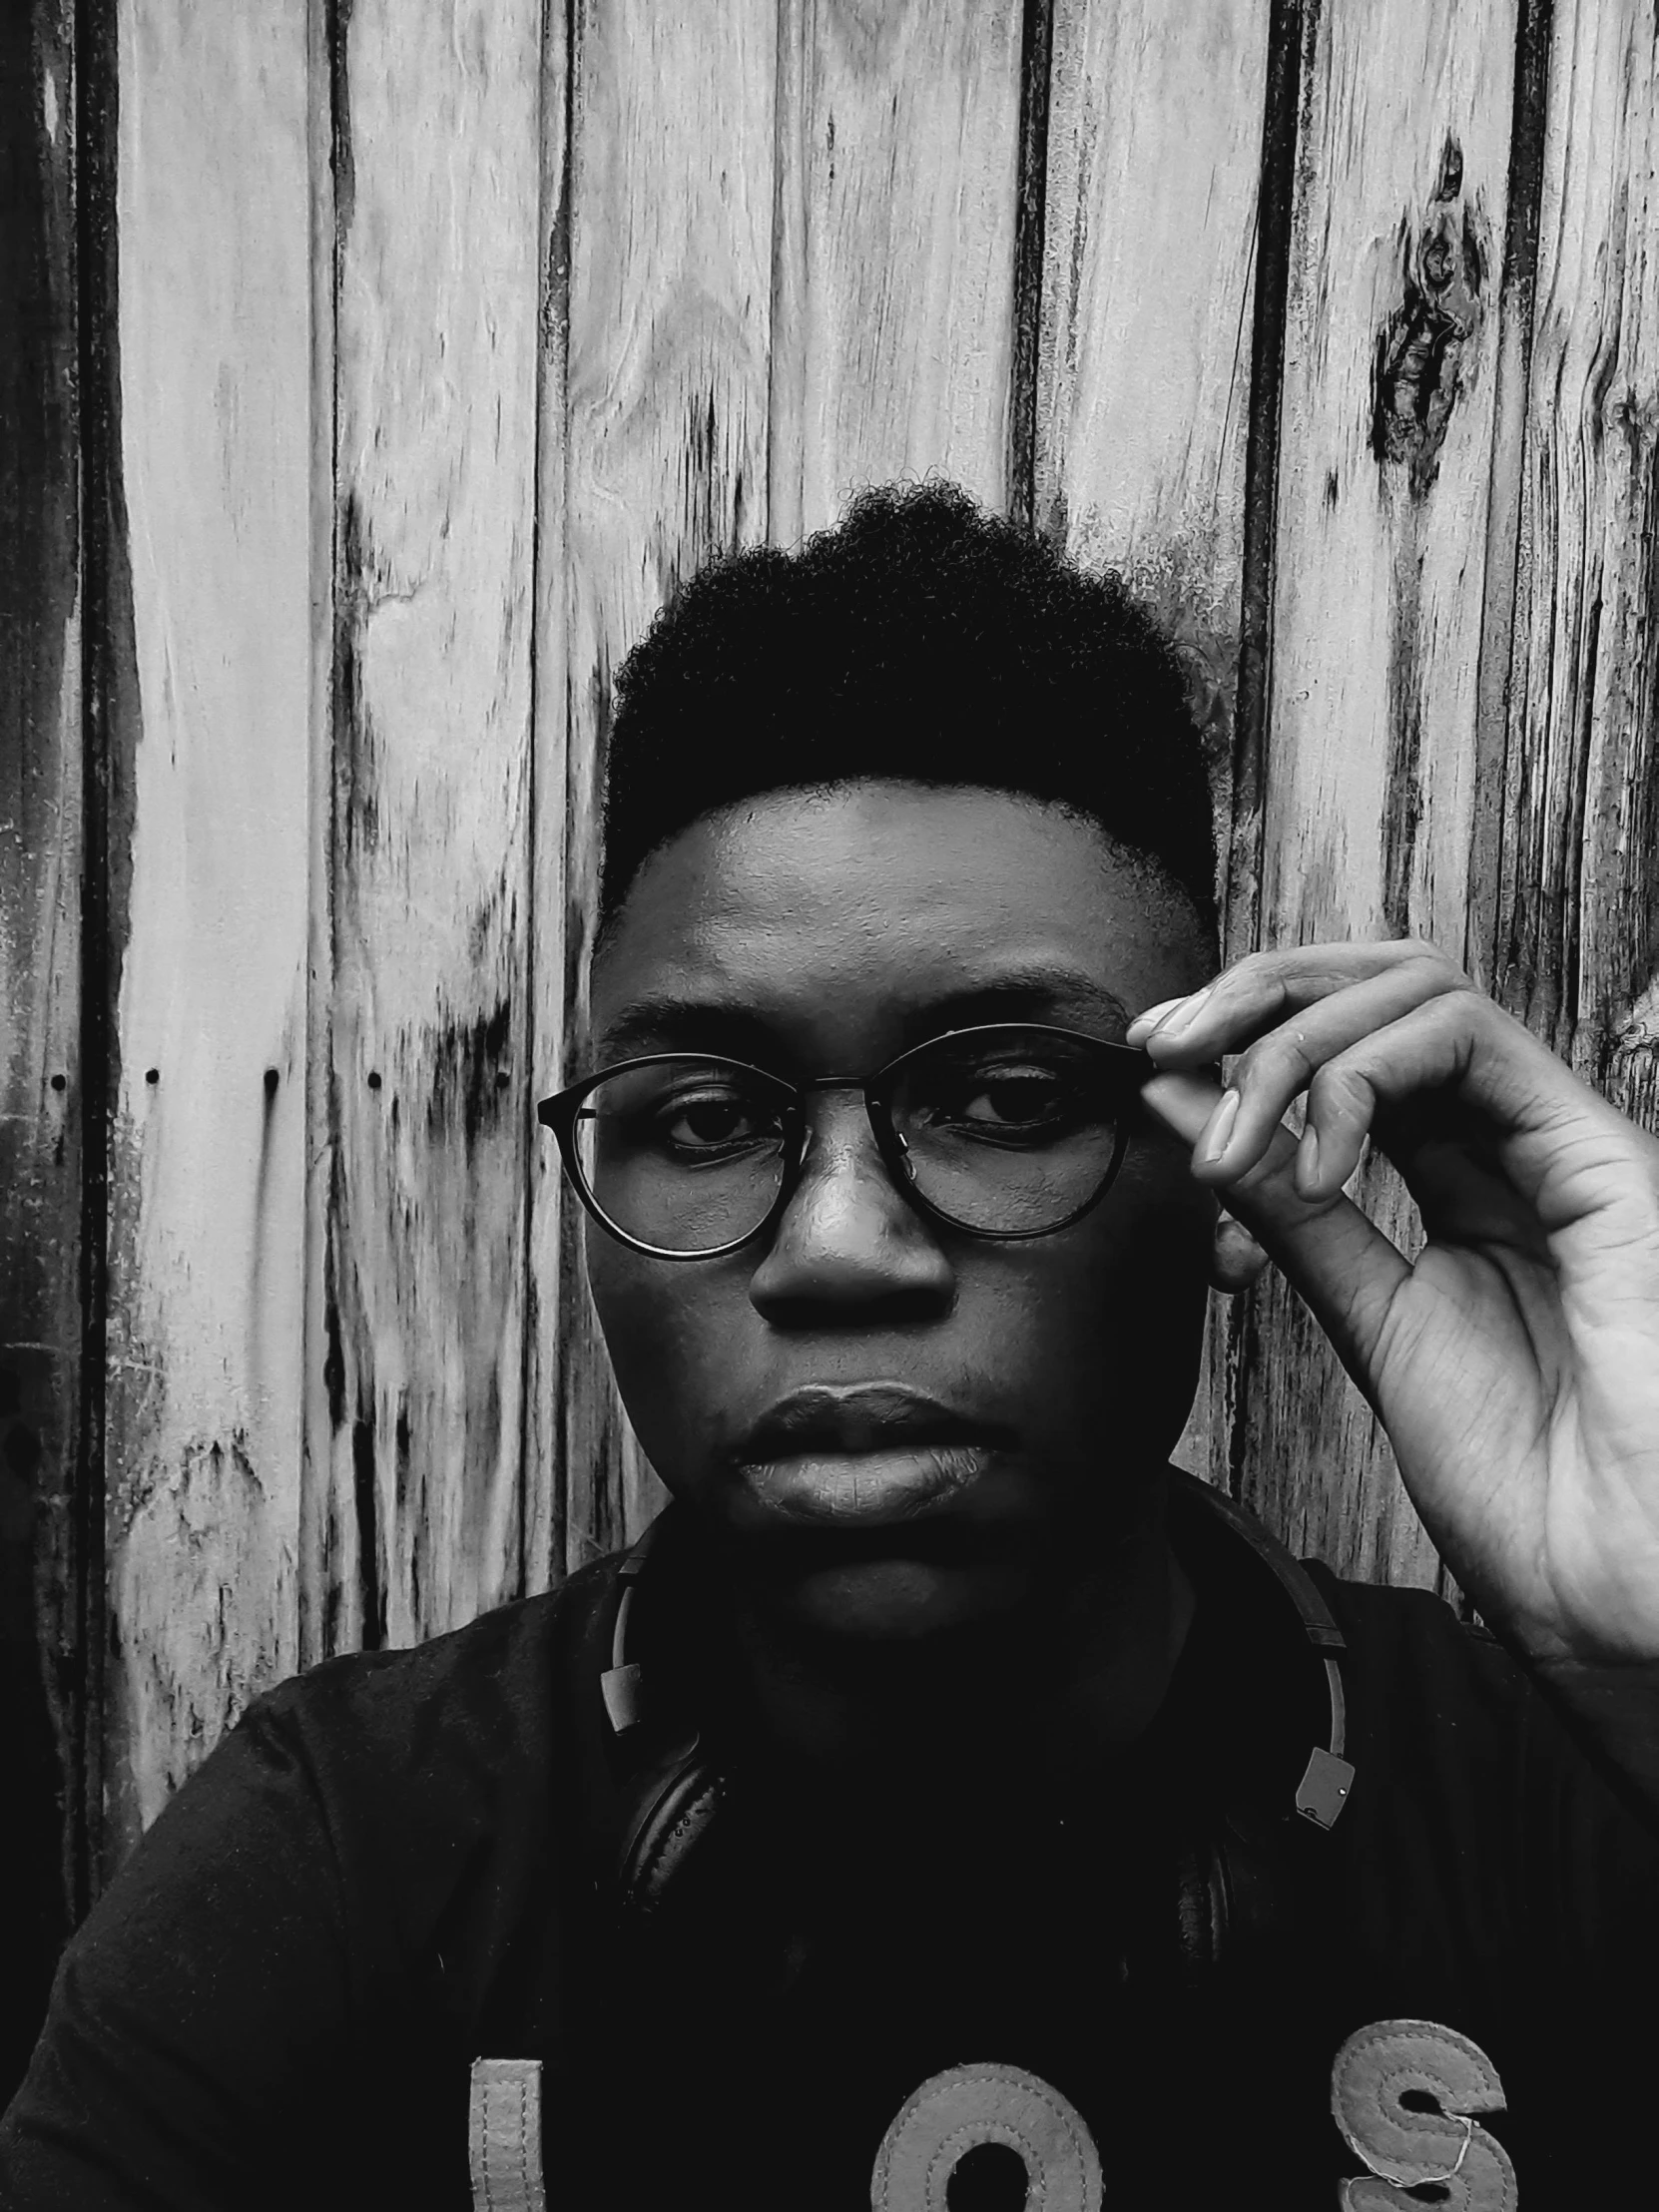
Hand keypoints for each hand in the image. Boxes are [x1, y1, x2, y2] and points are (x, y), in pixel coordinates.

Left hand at [1126, 939, 1658, 1667]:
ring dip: (1290, 1041)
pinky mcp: (1598, 1153)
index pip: (1355, 1037)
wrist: (1609, 1583)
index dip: (1249, 1024)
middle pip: (1384, 980)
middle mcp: (1518, 1140)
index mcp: (1470, 1177)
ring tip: (1232, 1151)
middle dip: (1257, 993)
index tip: (1153, 1060)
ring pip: (1418, 986)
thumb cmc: (1519, 1479)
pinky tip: (1314, 1170)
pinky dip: (1359, 1073)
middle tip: (1165, 1046)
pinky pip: (1467, 1034)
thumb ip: (1287, 1205)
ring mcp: (1561, 1139)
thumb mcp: (1368, 1314)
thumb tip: (1186, 1102)